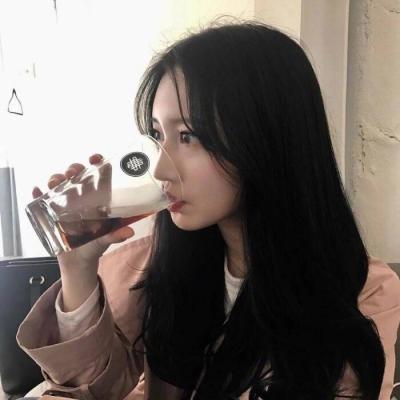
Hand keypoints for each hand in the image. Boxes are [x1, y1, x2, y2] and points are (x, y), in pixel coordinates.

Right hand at [32, 153, 134, 269]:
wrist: (78, 262)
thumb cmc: (95, 246)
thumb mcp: (107, 239)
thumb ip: (116, 235)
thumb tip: (129, 232)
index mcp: (98, 200)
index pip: (99, 176)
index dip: (98, 164)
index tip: (95, 158)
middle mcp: (82, 198)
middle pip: (78, 175)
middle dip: (74, 168)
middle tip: (72, 173)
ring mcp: (66, 204)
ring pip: (60, 184)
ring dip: (56, 178)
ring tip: (54, 182)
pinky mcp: (52, 213)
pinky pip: (42, 200)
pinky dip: (38, 194)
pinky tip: (36, 191)